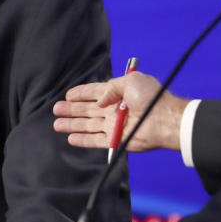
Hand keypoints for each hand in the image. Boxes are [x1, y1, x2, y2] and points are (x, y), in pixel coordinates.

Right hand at [53, 71, 188, 151]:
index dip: (81, 93)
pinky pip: (95, 140)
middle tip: (56, 109)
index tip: (68, 95)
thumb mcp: (131, 81)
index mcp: (118, 93)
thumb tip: (99, 101)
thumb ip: (111, 87)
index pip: (95, 92)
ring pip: (88, 125)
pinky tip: (70, 138)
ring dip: (72, 125)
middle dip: (71, 109)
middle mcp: (114, 109)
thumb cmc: (151, 97)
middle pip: (87, 110)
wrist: (164, 119)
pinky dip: (83, 140)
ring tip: (57, 124)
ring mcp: (113, 125)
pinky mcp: (115, 140)